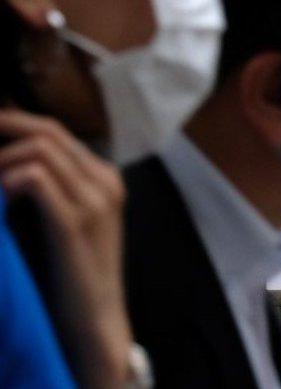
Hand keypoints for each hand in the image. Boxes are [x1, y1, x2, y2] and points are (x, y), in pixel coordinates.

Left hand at [0, 109, 132, 387]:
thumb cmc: (74, 272)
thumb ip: (53, 187)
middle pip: (48, 132)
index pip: (55, 131)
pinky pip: (34, 179)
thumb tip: (10, 162)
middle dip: (3, 130)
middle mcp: (105, 181)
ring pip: (39, 150)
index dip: (12, 125)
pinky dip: (6, 182)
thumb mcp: (70, 220)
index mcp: (106, 177)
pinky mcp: (75, 223)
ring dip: (0, 161)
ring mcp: (95, 201)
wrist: (96, 318)